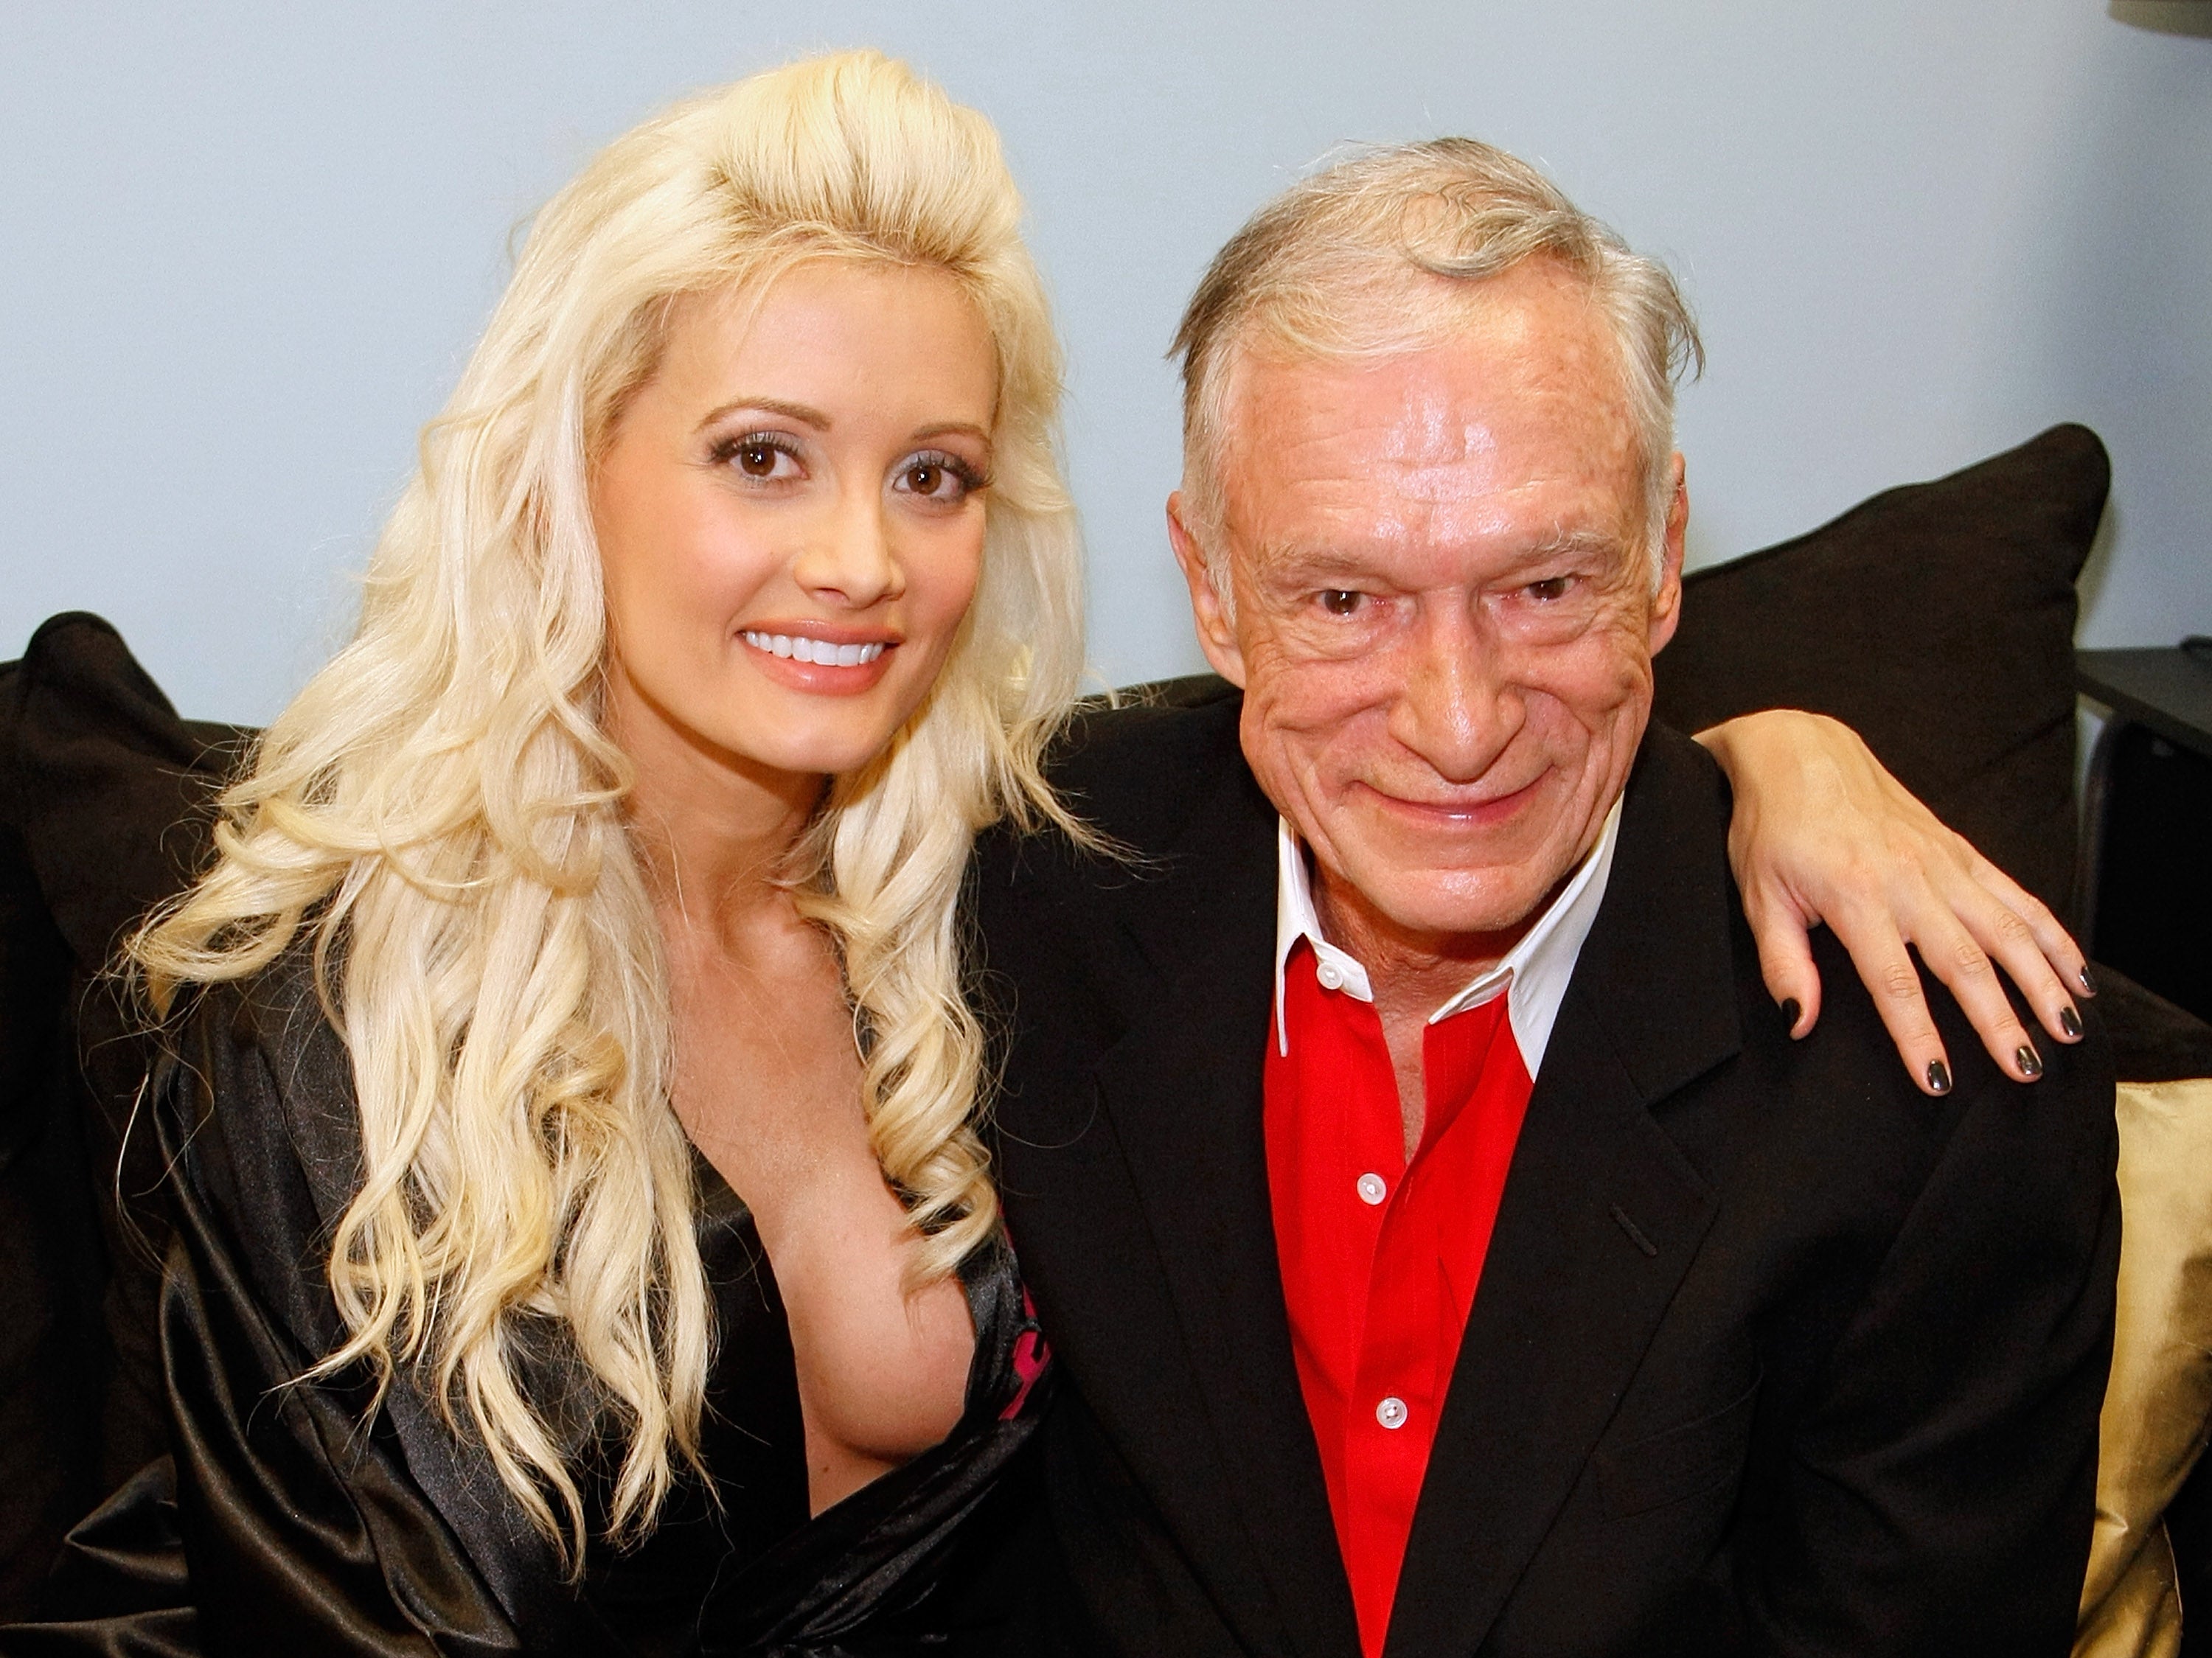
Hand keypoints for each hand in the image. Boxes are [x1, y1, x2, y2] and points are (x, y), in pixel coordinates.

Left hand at [1695, 710, 2091, 1094]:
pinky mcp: (1960, 849)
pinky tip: (2075, 971)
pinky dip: (2050, 934)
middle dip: (1999, 1019)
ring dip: (2042, 981)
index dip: (1918, 1035)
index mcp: (1854, 896)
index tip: (1938, 1081)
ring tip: (2068, 1030)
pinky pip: (2016, 895)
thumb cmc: (1771, 830)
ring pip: (2006, 928)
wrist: (1797, 753)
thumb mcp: (1759, 898)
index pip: (1894, 982)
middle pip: (1966, 962)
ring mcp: (1941, 861)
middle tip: (2025, 1070)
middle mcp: (1909, 879)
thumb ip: (1782, 963)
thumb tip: (1800, 1020)